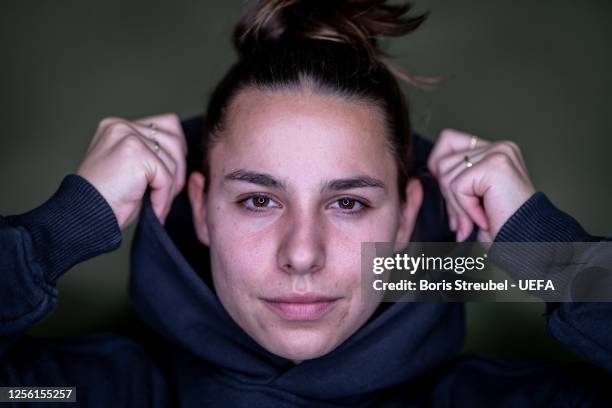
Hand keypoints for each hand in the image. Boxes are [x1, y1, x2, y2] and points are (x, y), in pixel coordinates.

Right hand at [77, 113, 186, 229]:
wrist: (83, 217)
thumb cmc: (106, 200)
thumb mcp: (129, 170)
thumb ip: (149, 155)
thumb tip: (182, 154)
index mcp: (117, 127)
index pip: (166, 125)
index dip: (175, 153)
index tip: (173, 175)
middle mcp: (121, 126)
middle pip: (174, 140)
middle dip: (177, 170)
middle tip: (167, 194)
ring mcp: (127, 136)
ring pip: (172, 160)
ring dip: (171, 188)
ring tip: (158, 204)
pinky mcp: (135, 153)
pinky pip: (166, 177)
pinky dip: (164, 198)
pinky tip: (154, 209)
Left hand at [427, 129, 535, 241]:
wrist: (525, 244)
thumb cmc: (502, 226)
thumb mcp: (473, 197)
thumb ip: (455, 179)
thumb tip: (430, 172)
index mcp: (495, 151)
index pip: (448, 140)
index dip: (439, 169)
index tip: (452, 197)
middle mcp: (499, 147)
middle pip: (443, 162)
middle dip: (448, 197)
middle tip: (465, 220)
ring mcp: (499, 153)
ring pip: (446, 175)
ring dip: (458, 206)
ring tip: (477, 219)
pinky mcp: (495, 165)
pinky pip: (457, 187)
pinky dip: (466, 209)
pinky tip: (485, 218)